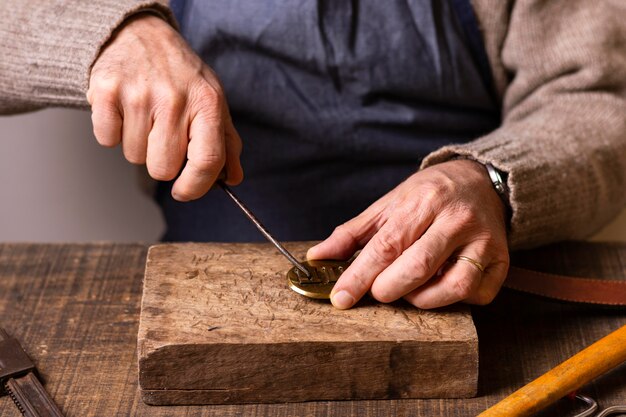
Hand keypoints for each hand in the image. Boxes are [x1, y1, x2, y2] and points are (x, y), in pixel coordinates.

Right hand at [87, 14, 242, 200]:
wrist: (139, 34)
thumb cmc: (180, 75)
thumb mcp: (213, 101)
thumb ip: (227, 143)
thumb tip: (233, 178)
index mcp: (207, 103)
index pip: (208, 161)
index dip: (196, 186)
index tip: (184, 191)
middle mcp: (175, 99)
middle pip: (163, 168)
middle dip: (161, 161)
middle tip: (162, 136)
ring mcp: (139, 94)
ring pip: (134, 157)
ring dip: (138, 145)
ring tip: (145, 116)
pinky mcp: (107, 91)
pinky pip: (107, 140)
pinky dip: (113, 132)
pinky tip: (124, 111)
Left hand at [307, 159, 509, 308]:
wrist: (480, 181)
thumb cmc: (429, 194)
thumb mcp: (389, 204)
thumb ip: (353, 233)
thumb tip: (317, 257)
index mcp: (424, 201)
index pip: (386, 245)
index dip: (360, 276)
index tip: (341, 298)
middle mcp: (457, 220)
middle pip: (417, 268)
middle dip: (388, 289)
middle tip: (378, 290)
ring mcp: (484, 242)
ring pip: (452, 288)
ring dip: (421, 299)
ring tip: (410, 287)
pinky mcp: (502, 262)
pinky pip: (476, 295)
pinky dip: (452, 300)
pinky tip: (441, 284)